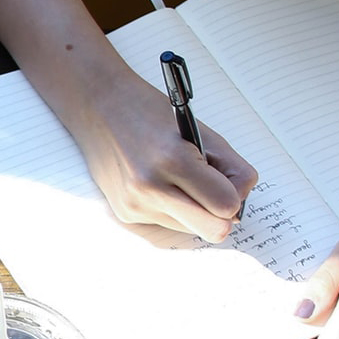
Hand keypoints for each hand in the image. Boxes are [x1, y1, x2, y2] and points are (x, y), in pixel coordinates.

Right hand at [74, 67, 257, 241]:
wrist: (99, 107)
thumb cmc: (151, 113)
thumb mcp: (201, 131)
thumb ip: (231, 168)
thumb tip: (239, 207)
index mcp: (173, 160)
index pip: (226, 205)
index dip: (234, 195)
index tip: (228, 182)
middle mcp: (151, 188)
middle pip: (214, 230)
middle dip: (220, 214)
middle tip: (214, 191)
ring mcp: (136, 205)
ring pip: (191, 229)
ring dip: (194, 209)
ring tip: (177, 178)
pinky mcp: (126, 214)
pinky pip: (168, 223)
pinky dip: (172, 207)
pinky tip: (157, 182)